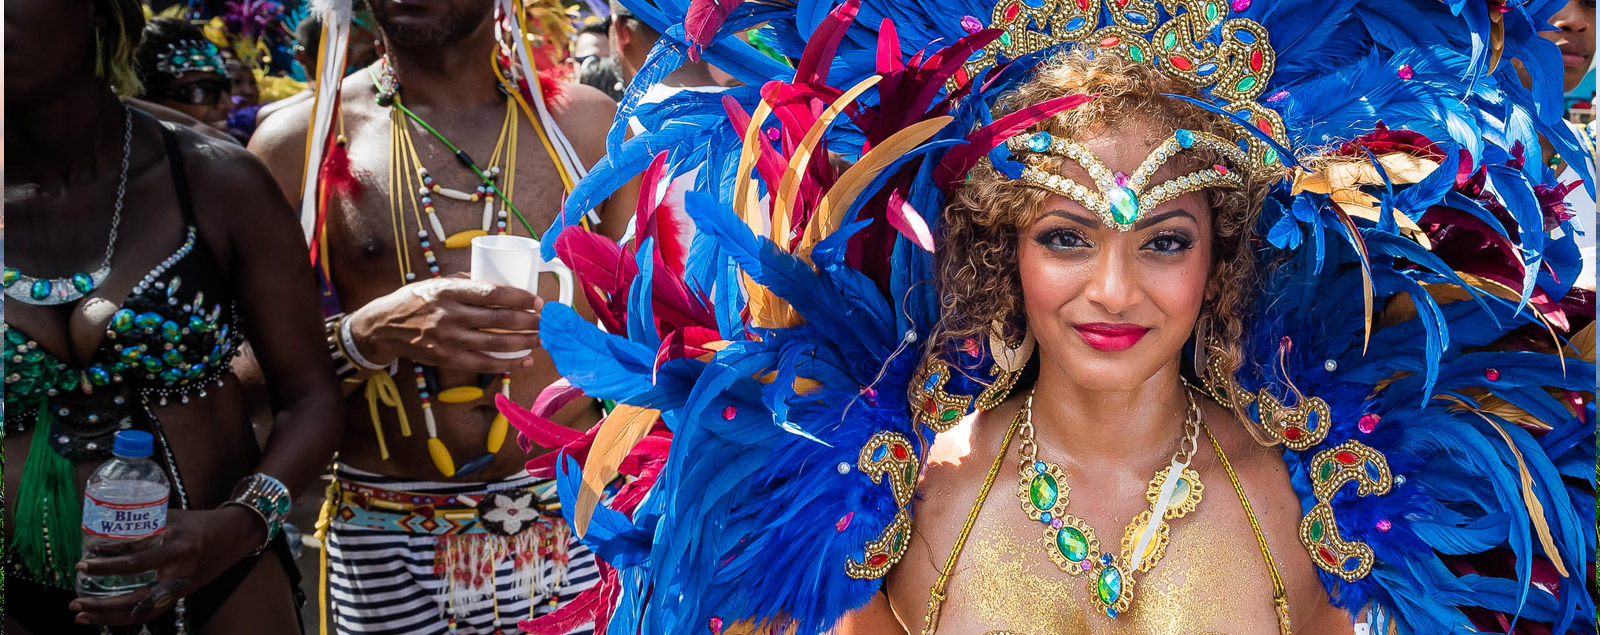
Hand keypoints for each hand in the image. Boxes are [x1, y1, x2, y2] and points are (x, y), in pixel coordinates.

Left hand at [71, 506, 264, 625]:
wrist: (234, 536)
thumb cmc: (200, 523)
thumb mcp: (172, 517)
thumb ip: (142, 522)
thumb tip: (103, 527)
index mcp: (177, 549)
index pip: (136, 563)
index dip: (107, 566)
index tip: (83, 565)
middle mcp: (178, 573)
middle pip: (134, 600)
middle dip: (101, 605)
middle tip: (74, 602)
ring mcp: (180, 588)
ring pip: (141, 612)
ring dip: (108, 617)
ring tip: (82, 616)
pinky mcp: (180, 595)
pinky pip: (150, 612)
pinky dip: (125, 617)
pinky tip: (106, 617)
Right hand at [348, 276, 544, 373]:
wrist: (385, 326)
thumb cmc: (417, 300)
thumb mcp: (439, 283)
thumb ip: (468, 283)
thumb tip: (504, 283)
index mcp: (449, 291)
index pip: (492, 293)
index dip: (519, 297)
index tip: (536, 300)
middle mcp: (449, 315)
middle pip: (499, 319)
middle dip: (528, 321)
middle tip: (544, 321)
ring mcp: (448, 339)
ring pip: (495, 343)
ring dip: (523, 343)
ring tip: (541, 340)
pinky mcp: (448, 359)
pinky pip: (484, 363)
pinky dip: (507, 363)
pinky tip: (524, 360)